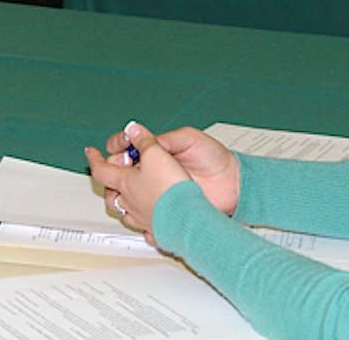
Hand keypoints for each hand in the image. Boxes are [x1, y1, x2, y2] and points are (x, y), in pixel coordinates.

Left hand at [87, 122, 189, 237]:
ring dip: (125, 203)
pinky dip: (143, 223)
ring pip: (126, 213)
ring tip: (129, 196)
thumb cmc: (169, 189)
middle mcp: (130, 203)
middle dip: (109, 184)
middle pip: (110, 194)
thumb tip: (133, 130)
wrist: (187, 219)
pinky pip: (145, 229)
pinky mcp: (158, 231)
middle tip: (112, 175)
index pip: (101, 170)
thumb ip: (143, 140)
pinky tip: (149, 221)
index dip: (94, 159)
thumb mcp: (155, 154)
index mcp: (125, 183)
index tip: (91, 152)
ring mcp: (143, 219)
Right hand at [105, 122, 241, 215]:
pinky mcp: (163, 210)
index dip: (118, 145)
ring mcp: (156, 192)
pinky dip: (137, 213)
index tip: (122, 147)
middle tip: (124, 169)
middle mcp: (152, 171)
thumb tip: (139, 134)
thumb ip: (166, 139)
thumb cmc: (215, 159)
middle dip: (113, 169)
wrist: (234, 185)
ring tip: (127, 190)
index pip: (125, 145)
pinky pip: (141, 214)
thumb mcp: (190, 139)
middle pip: (119, 171)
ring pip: (125, 195)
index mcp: (156, 151)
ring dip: (120, 193)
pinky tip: (141, 208)